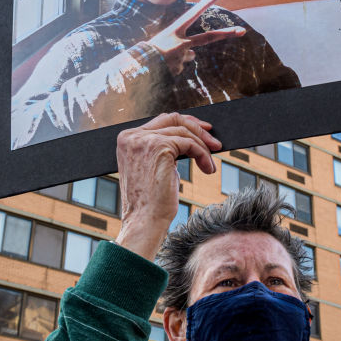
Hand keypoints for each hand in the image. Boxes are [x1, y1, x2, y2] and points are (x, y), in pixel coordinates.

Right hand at [115, 113, 221, 259]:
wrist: (144, 221)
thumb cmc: (150, 202)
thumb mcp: (151, 168)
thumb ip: (160, 150)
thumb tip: (186, 139)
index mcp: (127, 139)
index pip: (161, 121)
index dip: (184, 123)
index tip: (202, 130)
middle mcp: (132, 136)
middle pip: (173, 119)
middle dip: (197, 128)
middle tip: (214, 142)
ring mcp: (144, 140)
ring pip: (184, 131)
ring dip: (203, 146)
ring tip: (210, 164)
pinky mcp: (159, 148)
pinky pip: (190, 143)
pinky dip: (202, 155)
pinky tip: (208, 168)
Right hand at [146, 0, 245, 74]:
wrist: (137, 65)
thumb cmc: (146, 50)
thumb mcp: (162, 41)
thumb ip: (181, 46)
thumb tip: (194, 54)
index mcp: (174, 30)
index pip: (194, 13)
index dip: (206, 3)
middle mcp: (182, 42)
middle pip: (209, 37)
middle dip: (227, 33)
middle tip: (242, 30)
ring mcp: (182, 55)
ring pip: (189, 56)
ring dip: (179, 58)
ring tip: (163, 59)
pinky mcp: (180, 68)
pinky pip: (180, 68)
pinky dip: (172, 69)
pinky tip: (162, 67)